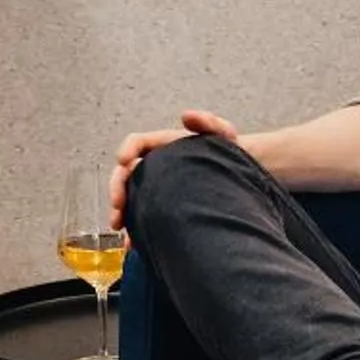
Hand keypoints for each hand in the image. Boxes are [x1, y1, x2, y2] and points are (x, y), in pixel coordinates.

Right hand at [110, 110, 241, 227]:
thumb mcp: (223, 134)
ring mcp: (158, 189)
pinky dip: (136, 231)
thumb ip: (208, 122)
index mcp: (163, 146)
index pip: (137, 144)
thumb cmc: (230, 154)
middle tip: (118, 205)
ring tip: (120, 225)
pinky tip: (134, 243)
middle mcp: (156, 167)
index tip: (124, 161)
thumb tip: (185, 116)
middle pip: (126, 175)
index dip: (127, 150)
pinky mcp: (163, 209)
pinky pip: (144, 219)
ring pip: (130, 199)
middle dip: (118, 189)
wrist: (242, 178)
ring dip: (122, 212)